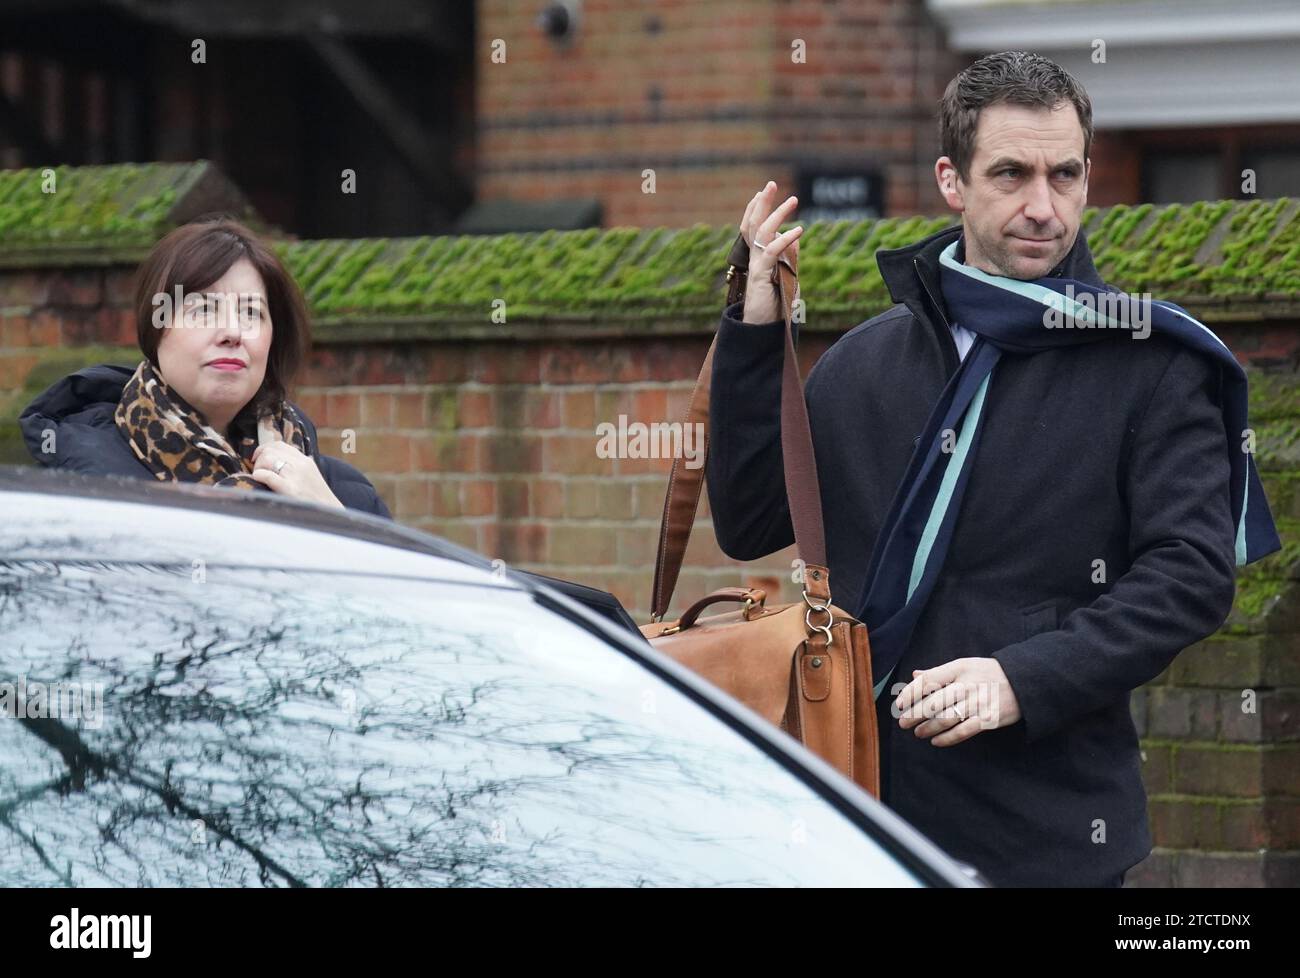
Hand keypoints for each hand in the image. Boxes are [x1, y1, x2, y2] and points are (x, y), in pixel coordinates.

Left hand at [250, 435, 343, 508]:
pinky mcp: (290, 489)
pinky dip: (258, 476)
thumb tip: (276, 463)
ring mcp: (295, 476)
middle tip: (258, 471)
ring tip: (259, 478)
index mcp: (305, 461)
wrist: (330, 513)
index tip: (257, 458)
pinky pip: (267, 475)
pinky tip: (258, 480)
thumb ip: (296, 467)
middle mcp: (300, 465)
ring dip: (258, 468)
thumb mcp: (310, 476)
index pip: (279, 445)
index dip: (264, 449)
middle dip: (259, 460)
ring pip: (267, 459)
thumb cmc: (317, 499)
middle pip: (270, 450)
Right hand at [739, 180, 802, 323]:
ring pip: (762, 232)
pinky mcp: (760, 276)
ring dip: (777, 214)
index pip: (752, 226)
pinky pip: (772, 253)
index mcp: (758, 256)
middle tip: (771, 183)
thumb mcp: (785, 274)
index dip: (756, 208)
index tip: (763, 191)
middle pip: (754, 223)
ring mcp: (756, 265)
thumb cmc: (773, 304)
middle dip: (762, 202)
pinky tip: (799, 230)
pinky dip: (786, 240)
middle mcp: (754, 257)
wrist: (761, 328)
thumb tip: (795, 235)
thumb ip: (789, 255)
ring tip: (792, 200)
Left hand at [892, 658, 1021, 746]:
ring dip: (927, 728)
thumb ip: (939, 672)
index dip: (910, 694)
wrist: (1024, 681)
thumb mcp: (964, 665)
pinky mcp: (988, 719)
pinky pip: (962, 732)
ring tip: (918, 733)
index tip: (899, 704)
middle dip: (914, 715)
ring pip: (945, 719)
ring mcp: (978, 703)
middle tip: (903, 723)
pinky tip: (936, 741)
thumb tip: (915, 676)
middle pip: (933, 703)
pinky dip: (946, 739)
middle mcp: (967, 685)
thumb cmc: (988, 673)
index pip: (927, 681)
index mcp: (958, 668)